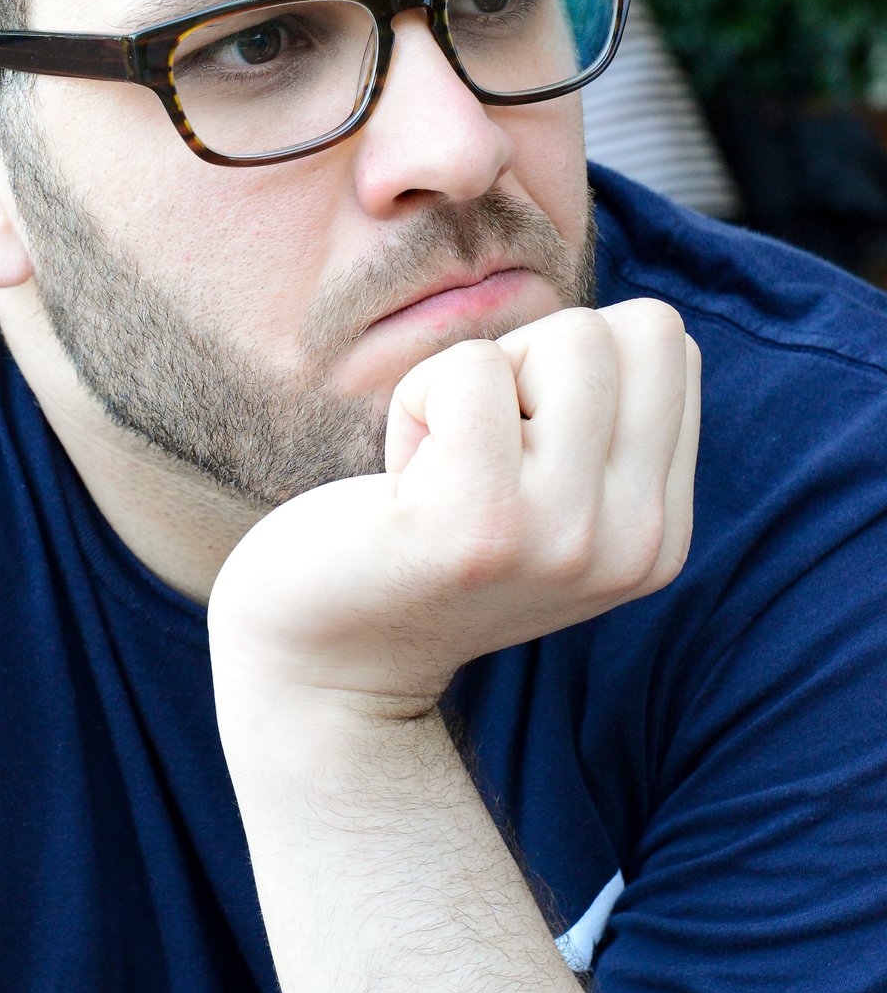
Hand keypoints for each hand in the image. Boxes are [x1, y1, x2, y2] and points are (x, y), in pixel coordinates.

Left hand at [208, 300, 698, 724]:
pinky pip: (471, 369)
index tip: (513, 445)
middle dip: (538, 358)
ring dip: (476, 380)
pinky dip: (417, 397)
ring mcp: (564, 535)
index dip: (571, 366)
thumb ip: (605, 423)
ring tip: (439, 464)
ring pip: (569, 337)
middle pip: (638, 330)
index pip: (667, 347)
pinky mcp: (479, 522)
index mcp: (661, 531)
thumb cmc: (422, 540)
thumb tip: (644, 329)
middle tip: (473, 447)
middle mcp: (636, 541)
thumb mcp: (551, 494)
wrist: (325, 663)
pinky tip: (400, 478)